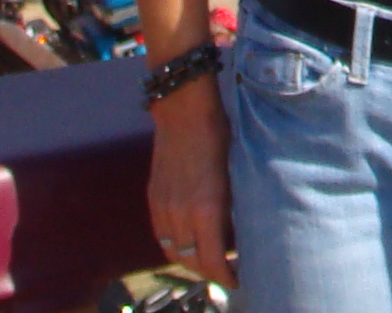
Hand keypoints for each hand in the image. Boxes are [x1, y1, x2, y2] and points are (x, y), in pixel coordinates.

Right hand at [148, 80, 236, 289]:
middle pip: (191, 262)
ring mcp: (163, 206)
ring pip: (173, 251)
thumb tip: (238, 235)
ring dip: (191, 261)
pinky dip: (174, 245)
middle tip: (227, 271)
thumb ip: (232, 209)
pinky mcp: (153, 197)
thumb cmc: (219, 136)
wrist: (184, 110)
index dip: (224, 277)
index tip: (238, 280)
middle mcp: (180, 213)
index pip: (211, 261)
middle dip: (210, 272)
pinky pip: (161, 234)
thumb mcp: (235, 174)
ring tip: (209, 259)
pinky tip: (188, 240)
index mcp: (206, 209)